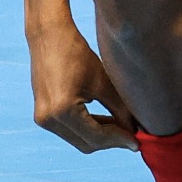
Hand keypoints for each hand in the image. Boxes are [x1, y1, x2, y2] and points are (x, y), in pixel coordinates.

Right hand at [28, 20, 140, 152]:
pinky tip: (108, 121)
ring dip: (101, 136)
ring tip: (125, 128)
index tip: (138, 142)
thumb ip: (120, 109)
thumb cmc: (78, 54)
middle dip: (111, 141)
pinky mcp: (43, 114)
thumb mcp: (104, 82)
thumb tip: (136, 130)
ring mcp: (42, 119)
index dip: (119, 140)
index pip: (96, 137)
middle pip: (86, 143)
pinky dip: (89, 128)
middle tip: (134, 136)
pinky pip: (70, 130)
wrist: (48, 37)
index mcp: (62, 111)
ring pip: (78, 139)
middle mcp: (48, 120)